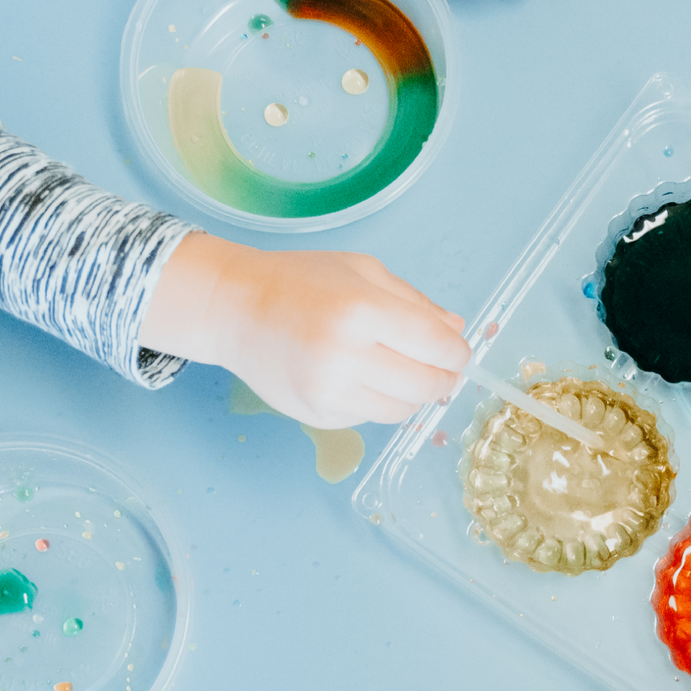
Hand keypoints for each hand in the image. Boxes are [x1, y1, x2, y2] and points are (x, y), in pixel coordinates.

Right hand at [137, 233, 469, 428]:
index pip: (436, 346)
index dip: (457, 352)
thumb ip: (415, 302)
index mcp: (362, 310)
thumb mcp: (363, 272)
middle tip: (441, 368)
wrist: (233, 310)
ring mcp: (329, 392)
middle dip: (443, 378)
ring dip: (413, 395)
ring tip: (400, 370)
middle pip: (425, 385)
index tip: (457, 351)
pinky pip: (371, 419)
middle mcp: (346, 356)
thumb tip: (456, 330)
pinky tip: (363, 378)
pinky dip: (379, 402)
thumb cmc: (299, 282)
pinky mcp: (318, 416)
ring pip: (402, 410)